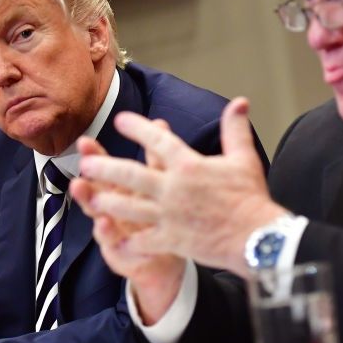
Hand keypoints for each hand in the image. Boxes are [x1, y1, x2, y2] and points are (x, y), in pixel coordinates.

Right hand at [72, 119, 187, 323]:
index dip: (95, 155)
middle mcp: (112, 209)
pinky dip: (108, 234)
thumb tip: (158, 123)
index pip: (106, 168)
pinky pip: (113, 244)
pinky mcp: (120, 253)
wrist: (164, 262)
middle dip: (87, 174)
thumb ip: (157, 159)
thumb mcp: (159, 187)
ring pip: (98, 214)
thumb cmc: (159, 219)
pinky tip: (105, 223)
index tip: (86, 140)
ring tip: (80, 188)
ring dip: (89, 201)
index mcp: (122, 191)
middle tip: (80, 163)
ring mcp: (113, 231)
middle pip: (96, 189)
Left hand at [76, 97, 286, 277]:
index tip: (120, 120)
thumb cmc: (250, 197)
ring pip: (130, 207)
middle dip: (105, 168)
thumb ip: (235, 129)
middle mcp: (174, 188)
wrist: (257, 237)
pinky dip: (129, 240)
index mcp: (189, 165)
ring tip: (92, 198)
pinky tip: (117, 238)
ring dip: (108, 202)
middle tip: (85, 163)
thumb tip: (240, 102)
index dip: (137, 128)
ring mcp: (170, 216)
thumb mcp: (243, 158)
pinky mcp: (172, 240)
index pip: (157, 140)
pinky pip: (144, 240)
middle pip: (131, 175)